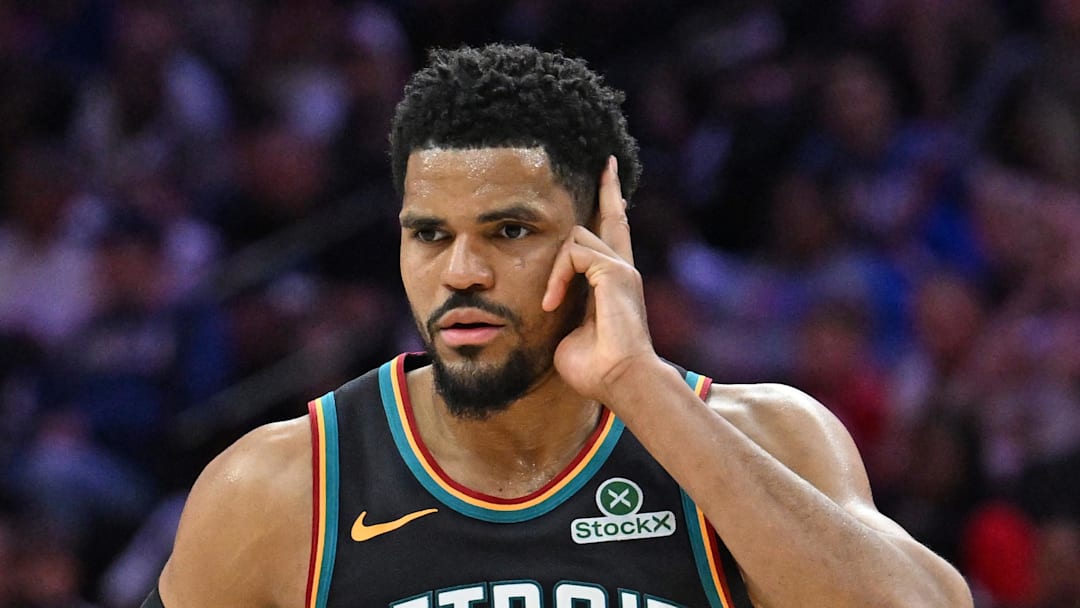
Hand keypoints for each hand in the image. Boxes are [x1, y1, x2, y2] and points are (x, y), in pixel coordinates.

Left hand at [542, 156, 656, 403]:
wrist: (621, 380)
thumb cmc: (595, 370)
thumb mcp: (569, 334)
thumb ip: (563, 312)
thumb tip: (548, 309)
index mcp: (614, 284)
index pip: (611, 239)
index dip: (609, 210)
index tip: (609, 185)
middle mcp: (623, 270)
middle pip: (614, 218)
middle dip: (608, 190)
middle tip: (607, 164)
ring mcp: (622, 268)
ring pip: (576, 239)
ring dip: (554, 270)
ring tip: (550, 303)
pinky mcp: (616, 271)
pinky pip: (573, 254)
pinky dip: (557, 277)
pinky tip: (552, 302)